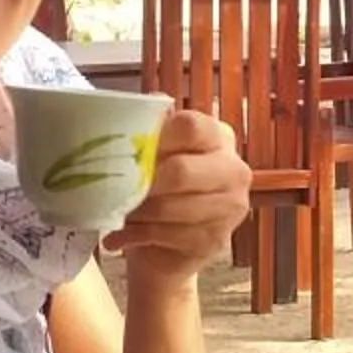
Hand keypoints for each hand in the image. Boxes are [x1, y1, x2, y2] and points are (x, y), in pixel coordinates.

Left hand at [107, 109, 249, 286]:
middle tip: (119, 188)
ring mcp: (230, 207)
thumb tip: (140, 104)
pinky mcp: (215, 239)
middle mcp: (233, 169)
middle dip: (143, 182)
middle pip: (181, 170)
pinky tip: (121, 236)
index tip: (131, 150)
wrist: (171, 248)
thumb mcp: (157, 154)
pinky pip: (167, 235)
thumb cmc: (161, 192)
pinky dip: (136, 236)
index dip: (156, 137)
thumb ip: (153, 128)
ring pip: (171, 207)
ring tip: (119, 213)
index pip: (191, 126)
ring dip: (136, 213)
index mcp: (219, 137)